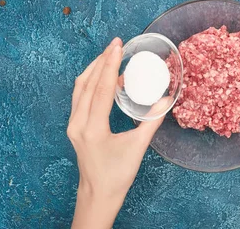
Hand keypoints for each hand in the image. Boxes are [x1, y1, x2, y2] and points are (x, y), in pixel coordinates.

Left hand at [67, 38, 162, 228]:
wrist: (97, 195)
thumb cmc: (117, 175)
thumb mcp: (137, 148)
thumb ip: (151, 122)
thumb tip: (166, 99)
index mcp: (92, 128)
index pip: (100, 89)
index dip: (110, 65)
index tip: (118, 47)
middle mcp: (78, 123)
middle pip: (87, 83)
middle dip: (102, 61)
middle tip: (116, 44)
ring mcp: (73, 124)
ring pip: (80, 87)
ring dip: (95, 69)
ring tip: (111, 55)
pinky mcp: (75, 125)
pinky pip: (80, 96)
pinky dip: (92, 82)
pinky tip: (106, 78)